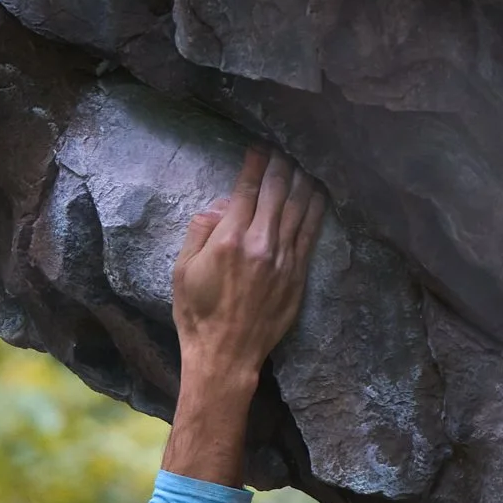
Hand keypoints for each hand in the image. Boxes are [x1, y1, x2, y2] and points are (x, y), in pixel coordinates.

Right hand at [170, 147, 326, 385]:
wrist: (226, 354)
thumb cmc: (198, 314)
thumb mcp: (183, 269)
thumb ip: (201, 230)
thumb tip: (224, 204)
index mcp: (229, 240)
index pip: (247, 189)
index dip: (254, 163)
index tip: (258, 148)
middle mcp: (260, 244)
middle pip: (276, 192)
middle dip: (280, 165)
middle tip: (281, 150)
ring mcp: (283, 259)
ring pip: (299, 207)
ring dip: (301, 180)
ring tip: (302, 163)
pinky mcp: (298, 275)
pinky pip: (311, 233)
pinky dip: (316, 208)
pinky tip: (318, 193)